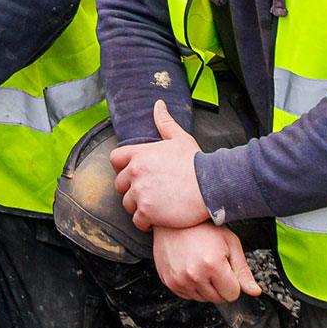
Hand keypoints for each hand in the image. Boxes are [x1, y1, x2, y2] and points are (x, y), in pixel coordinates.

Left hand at [110, 99, 209, 229]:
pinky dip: (146, 222)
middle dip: (131, 189)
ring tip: (155, 205)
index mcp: (139, 154)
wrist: (211, 186)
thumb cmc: (196, 163)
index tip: (135, 173)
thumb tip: (158, 105)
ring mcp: (140, 193)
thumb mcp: (180, 138)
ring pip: (127, 204)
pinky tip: (158, 218)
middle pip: (120, 184)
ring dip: (138, 206)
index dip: (123, 167)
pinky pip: (137, 221)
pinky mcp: (147, 212)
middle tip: (149, 192)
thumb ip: (165, 122)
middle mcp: (135, 172)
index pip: (115, 160)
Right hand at [152, 221, 260, 303]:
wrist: (173, 220)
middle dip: (220, 285)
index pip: (233, 294)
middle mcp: (194, 275)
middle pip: (218, 299)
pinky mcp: (170, 282)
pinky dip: (192, 286)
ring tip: (201, 264)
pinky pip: (188, 296)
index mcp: (212, 265)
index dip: (233, 282)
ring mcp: (179, 280)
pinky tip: (190, 268)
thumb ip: (243, 271)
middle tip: (213, 264)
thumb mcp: (230, 243)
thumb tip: (255, 292)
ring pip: (203, 299)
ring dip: (206, 286)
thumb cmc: (203, 228)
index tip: (226, 268)